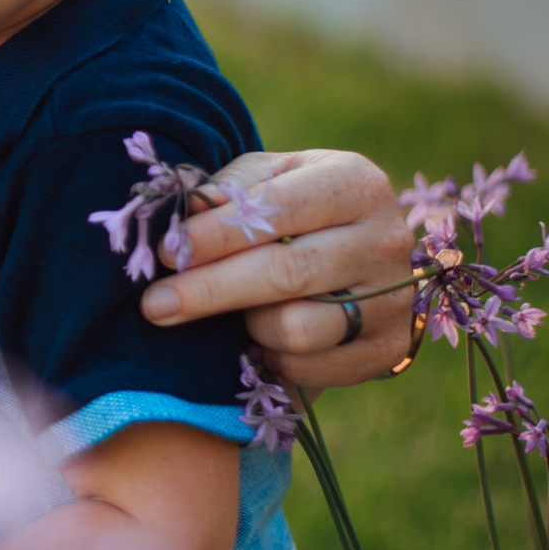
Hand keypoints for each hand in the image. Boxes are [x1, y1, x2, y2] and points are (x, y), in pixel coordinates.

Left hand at [140, 148, 415, 387]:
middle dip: (209, 291)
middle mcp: (385, 238)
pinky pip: (311, 368)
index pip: (277, 210)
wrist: (346, 254)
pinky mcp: (389, 350)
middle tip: (154, 305)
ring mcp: (395, 298)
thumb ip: (224, 193)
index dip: (216, 235)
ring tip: (230, 317)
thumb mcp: (260, 181)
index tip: (166, 254)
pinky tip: (260, 340)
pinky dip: (273, 359)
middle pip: (287, 273)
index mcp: (354, 182)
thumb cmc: (286, 209)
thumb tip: (183, 214)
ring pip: (299, 328)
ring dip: (248, 325)